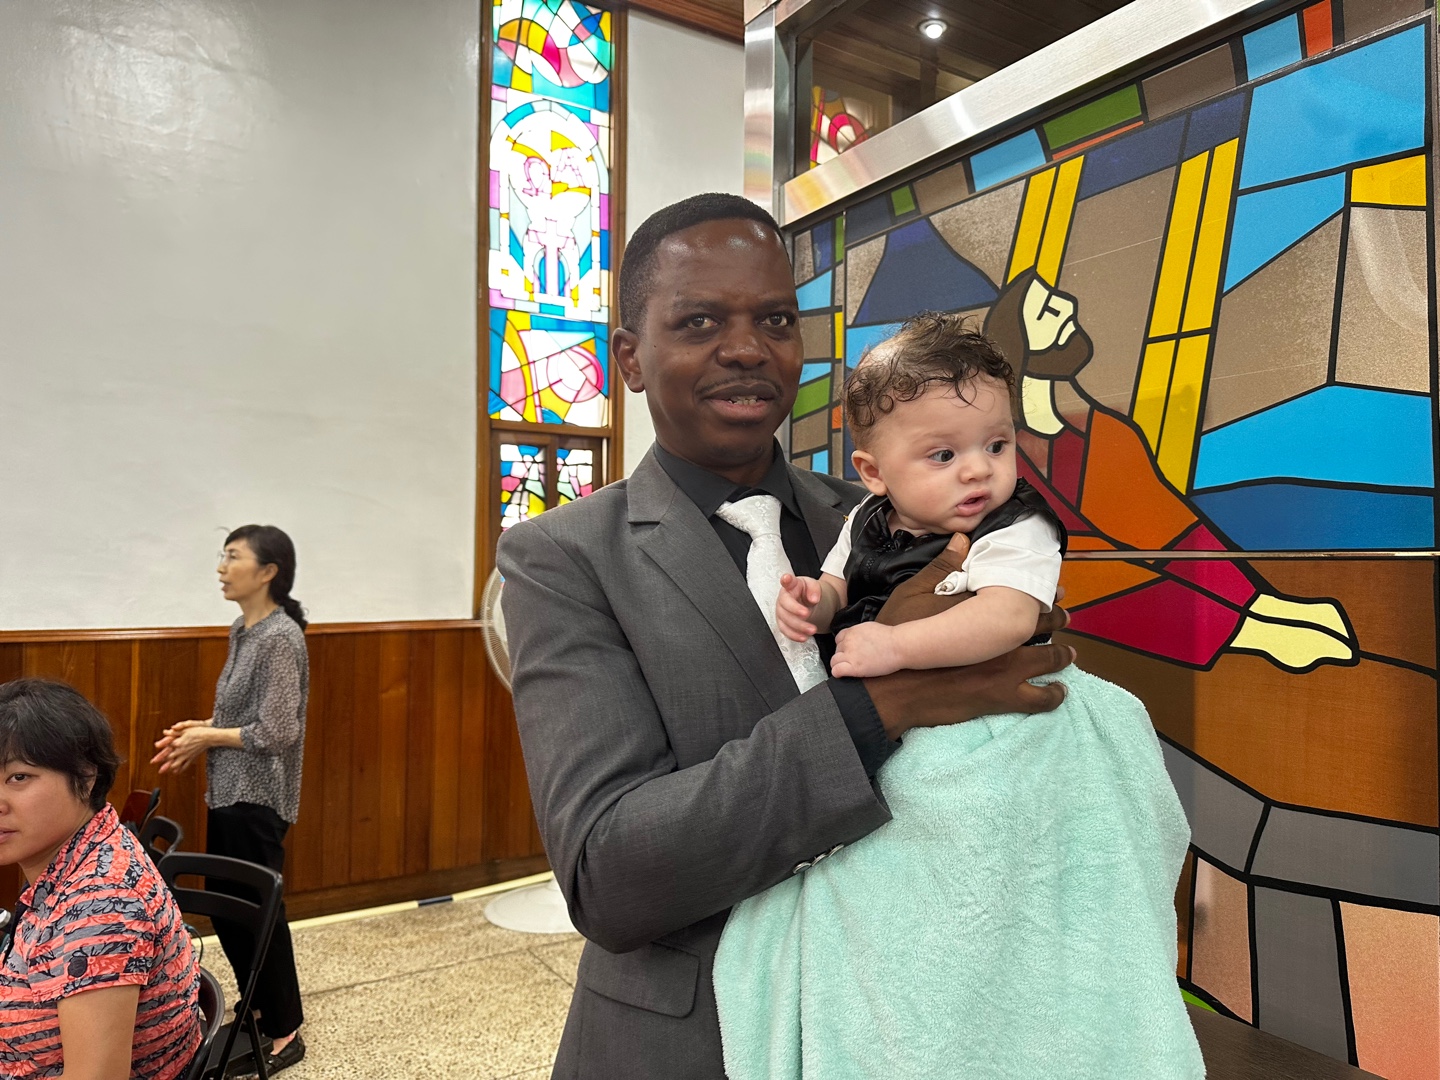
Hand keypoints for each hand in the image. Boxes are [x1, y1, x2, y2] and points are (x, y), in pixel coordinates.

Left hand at [151, 720, 214, 773]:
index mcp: (178, 743)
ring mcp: (187, 755)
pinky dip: (180, 769)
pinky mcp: (192, 757)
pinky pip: (185, 765)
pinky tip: (176, 772)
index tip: (154, 755)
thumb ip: (174, 732)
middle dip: (162, 763)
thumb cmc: (198, 731)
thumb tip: (165, 732)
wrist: (209, 737)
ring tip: (163, 771)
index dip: (159, 751)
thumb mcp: (185, 729)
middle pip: (169, 758)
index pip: (166, 748)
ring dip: (169, 768)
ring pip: (176, 764)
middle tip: (156, 767)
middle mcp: (181, 750)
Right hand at [776, 573, 822, 641]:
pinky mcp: (783, 623)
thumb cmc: (807, 592)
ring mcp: (781, 611)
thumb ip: (814, 589)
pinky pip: (785, 631)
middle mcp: (784, 598)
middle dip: (795, 610)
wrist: (807, 603)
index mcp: (792, 585)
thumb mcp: (814, 586)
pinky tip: (804, 637)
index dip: (786, 580)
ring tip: (812, 629)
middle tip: (807, 613)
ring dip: (798, 626)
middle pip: (785, 604)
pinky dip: (794, 635)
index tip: (787, 579)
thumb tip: (814, 598)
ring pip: (785, 620)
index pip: (787, 581)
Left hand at [831, 622, 901, 678]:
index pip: (838, 639)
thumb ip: (858, 633)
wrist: (899, 645)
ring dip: (840, 664)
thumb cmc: (890, 638)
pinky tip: (843, 674)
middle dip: (844, 655)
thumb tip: (856, 638)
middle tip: (855, 660)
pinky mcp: (854, 667)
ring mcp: (850, 654)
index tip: (850, 651)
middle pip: (837, 650)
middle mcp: (848, 642)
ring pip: (834, 661)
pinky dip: (838, 673)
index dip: (844, 646)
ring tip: (851, 668)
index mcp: (852, 631)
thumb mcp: (869, 628)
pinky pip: (836, 671)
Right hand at [862, 534, 1072, 737]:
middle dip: (1055, 617)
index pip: (1023, 595)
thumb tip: (963, 539)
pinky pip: (1039, 697)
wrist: (895, 685)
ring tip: (1069, 652)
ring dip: (1061, 654)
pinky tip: (1059, 692)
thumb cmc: (900, 636)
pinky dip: (1053, 694)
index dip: (1041, 591)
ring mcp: (1006, 668)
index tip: (1054, 589)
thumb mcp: (913, 594)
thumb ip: (942, 567)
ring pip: (1048, 658)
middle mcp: (1002, 637)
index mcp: (985, 611)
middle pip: (1042, 624)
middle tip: (1064, 613)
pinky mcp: (1003, 696)